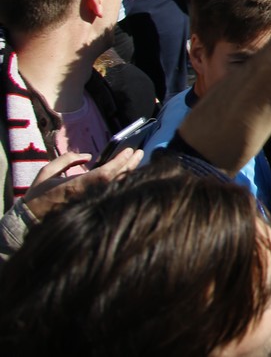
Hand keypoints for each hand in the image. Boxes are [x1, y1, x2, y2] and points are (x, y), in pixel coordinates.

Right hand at [21, 148, 142, 220]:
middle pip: (116, 179)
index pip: (105, 173)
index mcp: (76, 186)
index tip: (130, 150)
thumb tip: (87, 155)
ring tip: (137, 159)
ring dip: (128, 172)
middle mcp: (87, 195)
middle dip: (130, 164)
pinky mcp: (91, 207)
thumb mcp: (47, 172)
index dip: (120, 162)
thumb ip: (67, 160)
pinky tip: (126, 173)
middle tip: (140, 152)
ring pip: (115, 186)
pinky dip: (120, 182)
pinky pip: (110, 192)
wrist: (30, 220)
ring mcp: (91, 202)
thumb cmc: (38, 195)